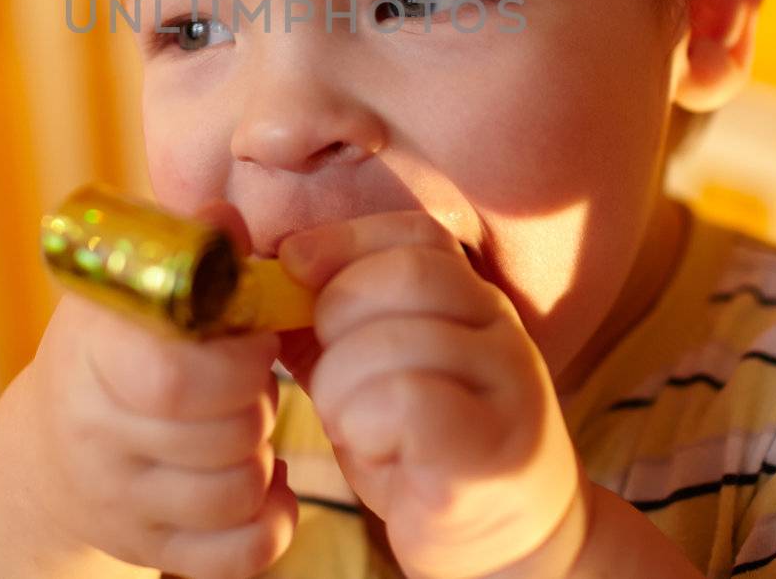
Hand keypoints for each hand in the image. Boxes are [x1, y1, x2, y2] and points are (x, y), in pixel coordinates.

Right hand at [0, 202, 298, 578]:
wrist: (47, 456)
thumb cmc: (112, 352)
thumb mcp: (132, 289)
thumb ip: (188, 247)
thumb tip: (225, 218)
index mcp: (91, 357)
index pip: (175, 375)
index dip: (238, 357)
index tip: (251, 335)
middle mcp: (96, 437)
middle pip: (225, 435)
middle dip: (260, 402)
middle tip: (249, 380)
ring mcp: (120, 504)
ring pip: (239, 493)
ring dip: (264, 455)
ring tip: (243, 425)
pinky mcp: (148, 550)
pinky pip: (241, 555)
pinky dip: (271, 521)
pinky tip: (261, 484)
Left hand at [277, 211, 585, 578]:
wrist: (504, 540)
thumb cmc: (421, 452)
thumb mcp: (372, 372)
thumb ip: (333, 324)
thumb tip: (268, 275)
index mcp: (472, 301)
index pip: (417, 234)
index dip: (346, 239)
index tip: (293, 265)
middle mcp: (500, 331)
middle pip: (407, 274)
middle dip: (338, 315)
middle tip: (328, 375)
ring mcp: (507, 386)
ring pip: (399, 340)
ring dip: (344, 385)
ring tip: (352, 424)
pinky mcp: (494, 449)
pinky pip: (411, 403)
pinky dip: (369, 424)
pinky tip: (376, 450)